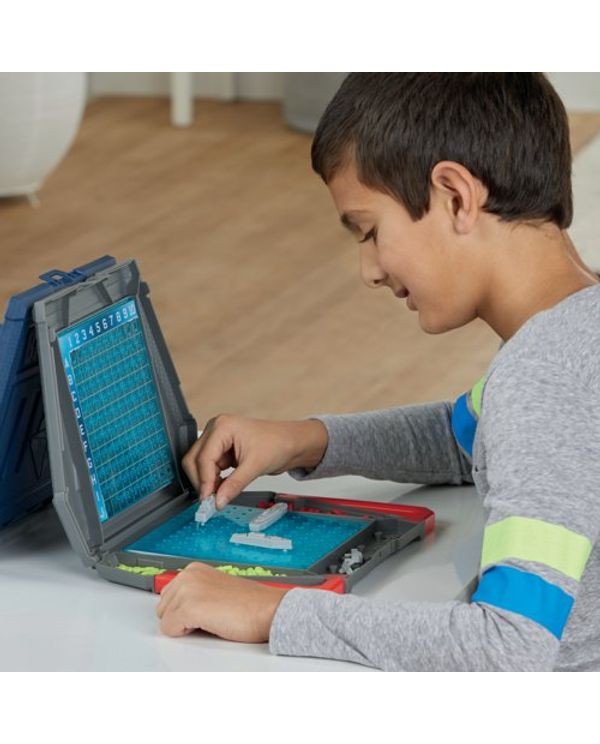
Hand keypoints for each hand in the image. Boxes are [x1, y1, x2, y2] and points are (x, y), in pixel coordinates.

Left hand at [156, 562, 288, 642]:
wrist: (269, 610)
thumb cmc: (250, 605)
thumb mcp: (217, 590)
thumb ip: (196, 593)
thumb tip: (180, 609)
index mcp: (195, 569)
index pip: (168, 596)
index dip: (184, 610)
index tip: (204, 610)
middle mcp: (188, 575)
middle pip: (163, 608)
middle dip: (181, 617)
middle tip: (210, 616)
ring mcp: (188, 590)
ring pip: (165, 620)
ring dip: (185, 626)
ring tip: (212, 619)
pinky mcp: (189, 607)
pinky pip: (170, 630)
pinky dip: (186, 634)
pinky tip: (209, 625)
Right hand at [182, 414, 327, 508]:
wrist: (291, 443)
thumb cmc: (278, 443)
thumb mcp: (255, 466)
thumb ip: (234, 485)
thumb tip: (218, 501)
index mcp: (222, 426)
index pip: (203, 457)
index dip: (204, 481)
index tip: (208, 500)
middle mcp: (216, 430)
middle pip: (194, 460)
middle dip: (202, 481)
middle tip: (211, 500)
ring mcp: (217, 439)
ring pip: (198, 465)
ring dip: (207, 481)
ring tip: (220, 494)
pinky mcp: (221, 450)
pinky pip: (209, 467)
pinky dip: (213, 480)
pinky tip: (223, 488)